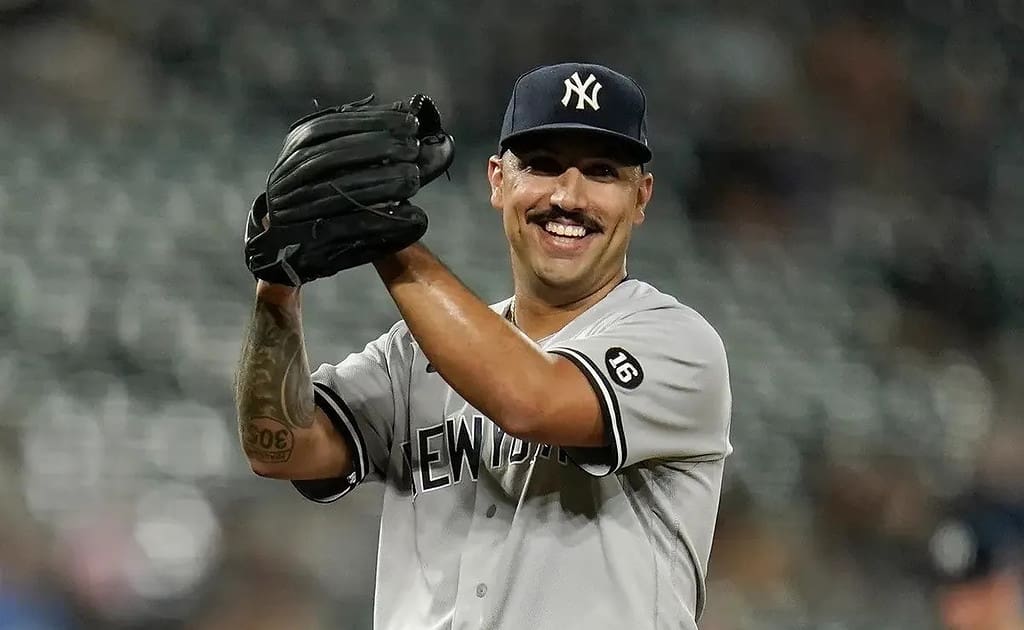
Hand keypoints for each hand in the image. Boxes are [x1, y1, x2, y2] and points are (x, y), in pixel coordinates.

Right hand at [243, 94, 454, 286]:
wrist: (282, 246)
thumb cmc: (320, 193)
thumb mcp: (331, 159)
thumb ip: (366, 137)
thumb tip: (410, 109)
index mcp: (295, 149)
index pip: (332, 126)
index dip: (374, 122)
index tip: (410, 123)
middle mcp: (288, 178)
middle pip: (336, 156)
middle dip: (380, 149)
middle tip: (414, 150)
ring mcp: (295, 212)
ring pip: (342, 192)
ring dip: (384, 184)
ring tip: (414, 179)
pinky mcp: (312, 244)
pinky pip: (352, 230)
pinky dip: (386, 223)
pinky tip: (415, 217)